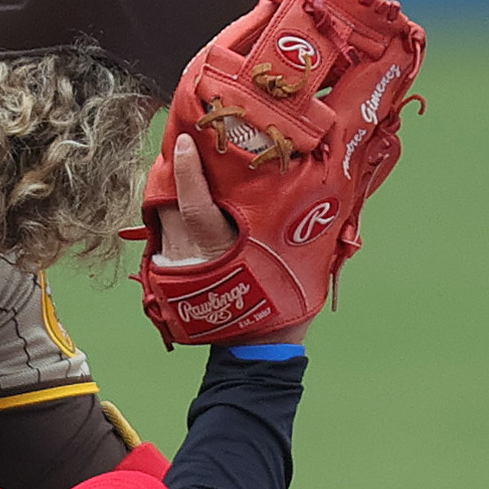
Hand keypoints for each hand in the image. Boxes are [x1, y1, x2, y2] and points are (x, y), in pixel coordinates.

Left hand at [152, 135, 309, 345]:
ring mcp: (175, 264)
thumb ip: (298, 223)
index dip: (187, 171)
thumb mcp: (293, 259)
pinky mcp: (168, 274)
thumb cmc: (280, 304)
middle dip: (172, 170)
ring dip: (170, 191)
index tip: (183, 141)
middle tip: (187, 140)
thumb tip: (327, 183)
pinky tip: (183, 200)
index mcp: (220, 247)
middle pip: (168, 202)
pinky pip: (163, 232)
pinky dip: (170, 213)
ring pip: (162, 215)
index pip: (194, 204)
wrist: (254, 348)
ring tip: (185, 163)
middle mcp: (189, 253)